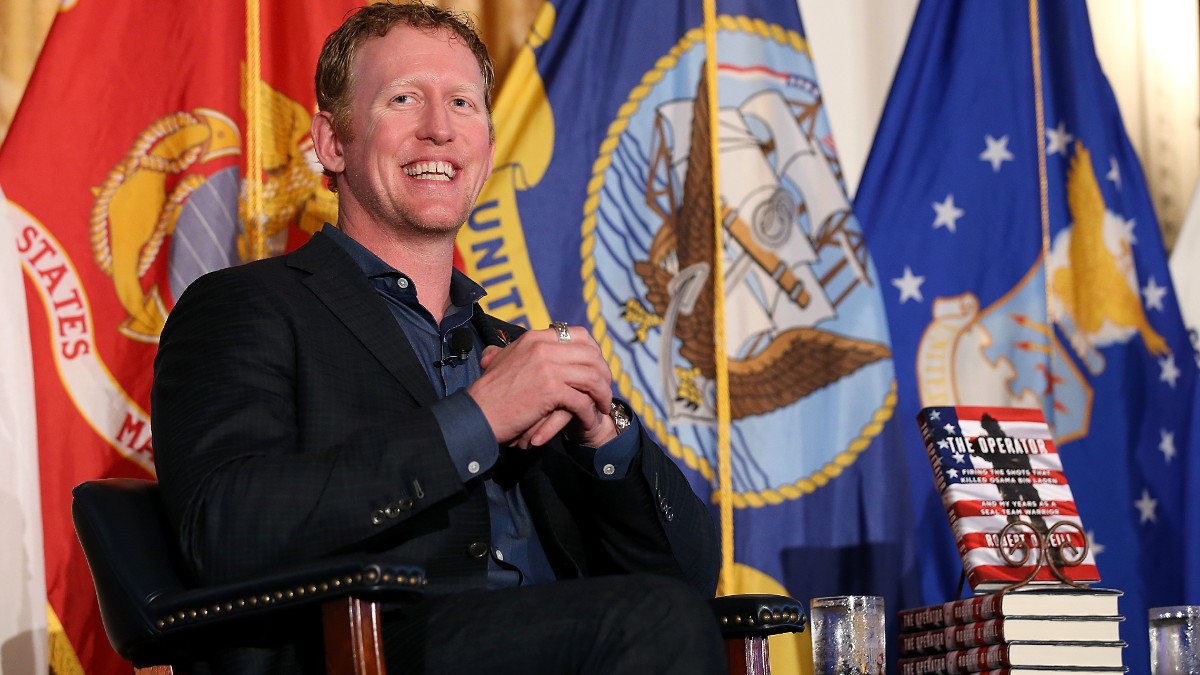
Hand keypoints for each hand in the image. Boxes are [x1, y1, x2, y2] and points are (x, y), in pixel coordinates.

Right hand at [467, 325, 617, 447]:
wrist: (477, 413)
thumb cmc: (489, 393)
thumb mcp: (501, 359)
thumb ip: (518, 349)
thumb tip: (526, 341)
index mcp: (535, 337)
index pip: (579, 334)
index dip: (595, 352)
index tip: (598, 368)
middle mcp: (543, 347)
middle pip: (591, 355)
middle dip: (604, 374)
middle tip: (605, 390)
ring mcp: (548, 367)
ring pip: (592, 377)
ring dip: (602, 394)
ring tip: (604, 406)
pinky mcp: (551, 390)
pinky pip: (583, 400)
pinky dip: (590, 412)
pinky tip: (590, 420)